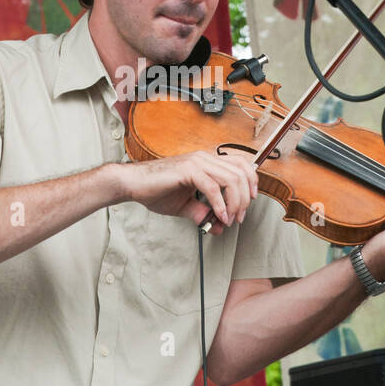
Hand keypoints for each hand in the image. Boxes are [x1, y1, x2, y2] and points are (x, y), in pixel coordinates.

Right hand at [120, 150, 258, 233]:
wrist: (132, 184)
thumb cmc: (155, 190)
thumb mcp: (185, 206)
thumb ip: (203, 214)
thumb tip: (220, 226)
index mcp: (206, 161)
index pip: (241, 164)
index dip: (252, 181)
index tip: (250, 201)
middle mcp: (204, 158)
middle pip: (241, 173)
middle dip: (245, 198)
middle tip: (238, 217)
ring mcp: (197, 162)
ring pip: (231, 179)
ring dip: (234, 202)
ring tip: (228, 219)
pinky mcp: (188, 170)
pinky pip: (212, 187)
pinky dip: (219, 204)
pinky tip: (218, 215)